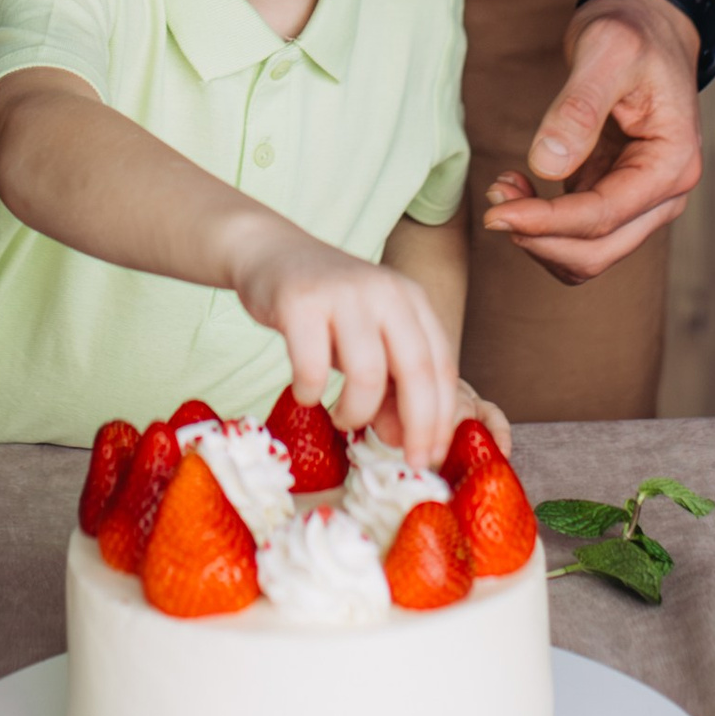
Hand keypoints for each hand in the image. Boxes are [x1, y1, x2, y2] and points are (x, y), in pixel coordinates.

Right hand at [229, 230, 459, 461]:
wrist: (272, 254)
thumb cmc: (328, 311)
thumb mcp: (369, 345)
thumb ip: (391, 388)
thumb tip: (401, 440)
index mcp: (411, 300)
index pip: (442, 366)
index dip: (441, 418)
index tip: (432, 456)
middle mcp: (386, 292)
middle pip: (417, 369)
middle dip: (418, 426)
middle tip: (408, 461)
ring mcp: (344, 293)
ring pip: (367, 373)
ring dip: (357, 412)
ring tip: (343, 418)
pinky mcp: (300, 301)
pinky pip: (312, 366)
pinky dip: (312, 392)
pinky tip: (307, 393)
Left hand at [482, 0, 704, 283]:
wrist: (647, 21)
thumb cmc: (633, 30)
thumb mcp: (607, 51)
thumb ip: (579, 109)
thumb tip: (546, 167)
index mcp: (672, 164)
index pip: (604, 216)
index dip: (546, 223)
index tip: (496, 213)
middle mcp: (664, 193)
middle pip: (597, 251)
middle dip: (540, 237)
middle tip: (494, 202)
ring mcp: (640, 199)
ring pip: (586, 252)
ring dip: (538, 236)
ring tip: (503, 187)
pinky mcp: (614, 193)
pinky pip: (576, 230)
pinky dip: (542, 222)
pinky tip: (518, 182)